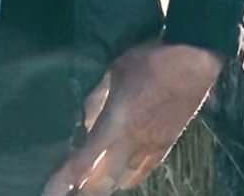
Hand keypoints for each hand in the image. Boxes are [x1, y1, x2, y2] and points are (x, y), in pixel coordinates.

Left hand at [40, 40, 224, 194]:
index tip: (49, 192)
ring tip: (92, 177)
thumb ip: (96, 99)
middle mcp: (131, 145)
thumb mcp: (114, 72)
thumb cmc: (151, 60)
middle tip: (68, 183)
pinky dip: (126, 178)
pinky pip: (142, 173)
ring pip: (122, 182)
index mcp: (115, 126)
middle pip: (100, 183)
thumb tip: (84, 120)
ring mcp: (150, 148)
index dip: (62, 181)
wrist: (194, 61)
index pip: (82, 164)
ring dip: (104, 184)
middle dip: (82, 188)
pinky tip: (121, 172)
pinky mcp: (166, 145)